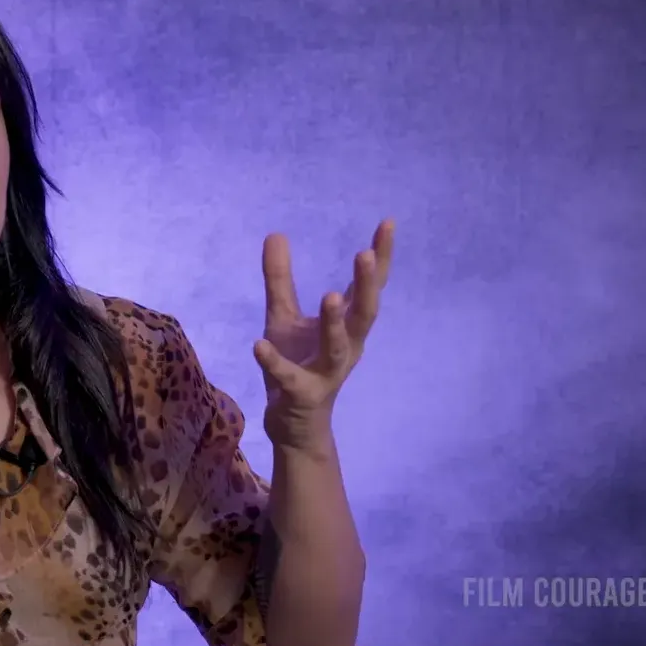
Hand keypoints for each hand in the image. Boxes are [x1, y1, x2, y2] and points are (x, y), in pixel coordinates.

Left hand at [252, 220, 394, 455]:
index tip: (388, 223)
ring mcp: (325, 372)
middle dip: (368, 285)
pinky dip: (274, 361)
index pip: (368, 287)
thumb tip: (275, 233)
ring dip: (335, 323)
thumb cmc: (297, 362)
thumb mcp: (284, 315)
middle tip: (365, 254)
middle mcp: (346, 347)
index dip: (380, 257)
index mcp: (348, 326)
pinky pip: (289, 378)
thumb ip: (280, 278)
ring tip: (331, 296)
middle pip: (365, 314)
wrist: (293, 422)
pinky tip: (258, 345)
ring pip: (336, 347)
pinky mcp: (302, 394)